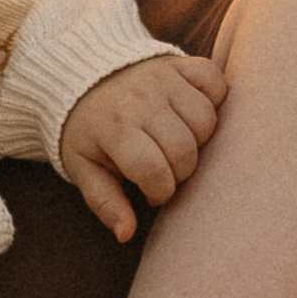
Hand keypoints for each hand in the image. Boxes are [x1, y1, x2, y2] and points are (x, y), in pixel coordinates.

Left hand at [58, 51, 226, 244]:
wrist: (80, 75)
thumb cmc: (87, 131)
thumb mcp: (84, 169)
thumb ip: (105, 202)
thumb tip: (125, 234)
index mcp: (114, 129)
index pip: (155, 172)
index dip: (161, 192)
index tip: (152, 193)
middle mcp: (140, 101)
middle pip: (185, 149)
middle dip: (181, 171)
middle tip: (166, 170)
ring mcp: (163, 78)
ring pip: (206, 119)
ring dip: (200, 139)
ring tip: (178, 143)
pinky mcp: (179, 63)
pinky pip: (216, 82)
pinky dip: (215, 99)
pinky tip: (193, 114)